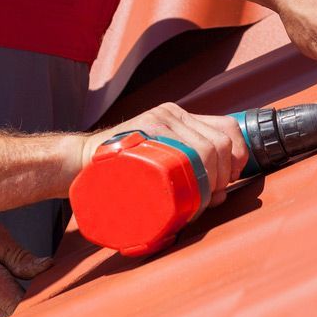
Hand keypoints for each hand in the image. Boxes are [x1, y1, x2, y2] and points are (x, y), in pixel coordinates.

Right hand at [0, 217, 52, 316]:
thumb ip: (20, 256)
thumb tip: (48, 268)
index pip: (18, 306)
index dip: (40, 300)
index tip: (59, 288)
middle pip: (12, 316)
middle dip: (34, 303)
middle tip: (54, 285)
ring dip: (20, 305)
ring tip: (37, 285)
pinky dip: (7, 304)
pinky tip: (19, 288)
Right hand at [78, 103, 248, 207]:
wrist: (78, 163)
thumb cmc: (122, 171)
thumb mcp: (158, 159)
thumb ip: (185, 167)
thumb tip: (221, 193)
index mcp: (180, 119)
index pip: (227, 128)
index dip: (238, 155)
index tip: (232, 178)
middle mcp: (173, 115)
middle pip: (219, 142)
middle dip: (225, 175)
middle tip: (212, 197)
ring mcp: (158, 122)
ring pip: (206, 149)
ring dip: (212, 181)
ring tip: (200, 201)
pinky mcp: (144, 133)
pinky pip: (184, 154)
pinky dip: (195, 180)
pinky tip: (190, 195)